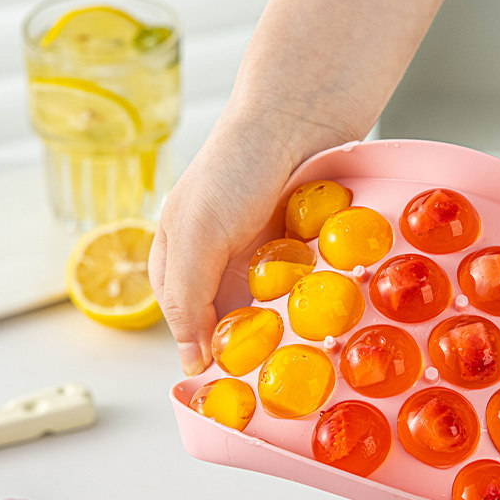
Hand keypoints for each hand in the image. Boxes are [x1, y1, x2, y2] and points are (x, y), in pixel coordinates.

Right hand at [148, 103, 349, 374]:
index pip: (186, 323)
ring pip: (268, 310)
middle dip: (252, 342)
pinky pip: (300, 289)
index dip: (208, 350)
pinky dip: (307, 301)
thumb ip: (186, 298)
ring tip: (302, 345)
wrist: (296, 121)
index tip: (236, 379)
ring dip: (282, 325)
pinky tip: (322, 313)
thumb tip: (190, 363)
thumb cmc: (234, 171)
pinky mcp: (296, 250)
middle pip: (230, 321)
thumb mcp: (195, 236)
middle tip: (275, 365)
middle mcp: (217, 261)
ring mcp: (259, 256)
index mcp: (177, 258)